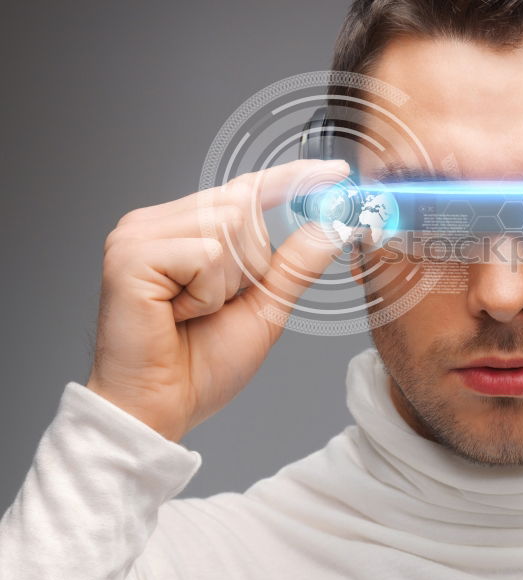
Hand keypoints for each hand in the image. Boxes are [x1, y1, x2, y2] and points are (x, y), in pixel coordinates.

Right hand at [86, 159, 347, 441]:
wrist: (160, 408)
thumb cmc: (201, 363)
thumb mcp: (265, 307)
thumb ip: (294, 264)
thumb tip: (332, 227)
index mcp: (184, 228)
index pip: (245, 188)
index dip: (292, 179)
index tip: (336, 172)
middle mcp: (156, 222)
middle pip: (241, 205)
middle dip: (249, 263)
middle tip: (216, 305)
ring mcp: (137, 235)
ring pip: (226, 226)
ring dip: (226, 282)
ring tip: (192, 311)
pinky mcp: (130, 255)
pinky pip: (205, 255)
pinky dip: (207, 293)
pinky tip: (176, 315)